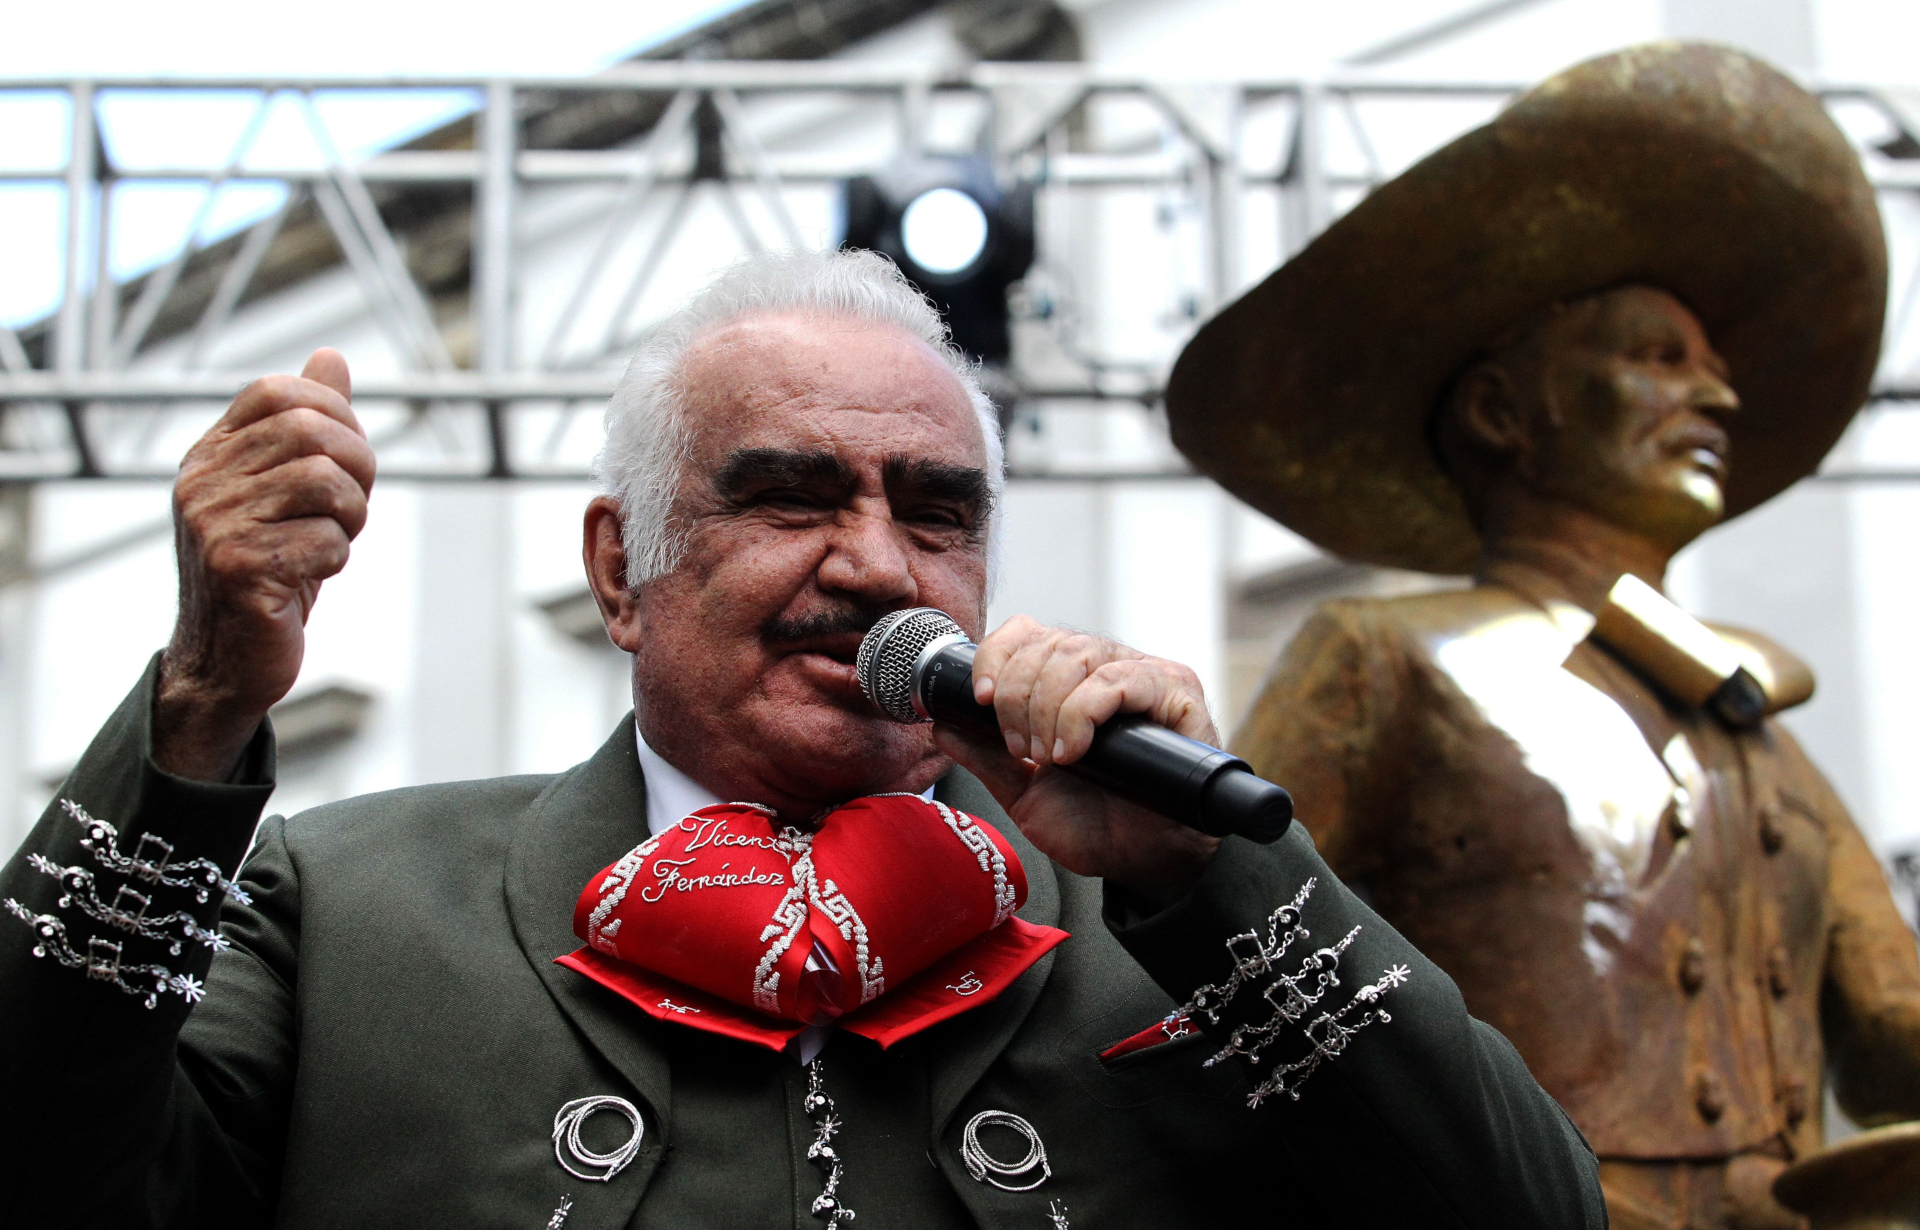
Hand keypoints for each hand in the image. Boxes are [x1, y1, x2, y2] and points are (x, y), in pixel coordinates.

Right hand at [154, 349, 373, 780]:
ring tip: (330, 541)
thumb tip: (331, 356)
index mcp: (209, 454)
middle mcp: (201, 482)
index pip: (277, 392)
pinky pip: (325, 540)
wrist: (226, 661)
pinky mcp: (239, 569)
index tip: (345, 458)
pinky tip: (308, 577)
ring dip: (350, 517)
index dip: (333, 415)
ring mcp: (215, 524)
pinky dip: (335, 557)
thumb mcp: (283, 490)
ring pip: (325, 482)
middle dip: (357, 465)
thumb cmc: (267, 569)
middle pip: (311, 431)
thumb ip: (304, 425)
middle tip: (352, 507)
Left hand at [929, 615, 1221, 909]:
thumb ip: (985, 757)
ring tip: (1049, 757)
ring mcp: (1144, 677)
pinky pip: (1123, 679)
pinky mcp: (1177, 695)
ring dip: (1049, 707)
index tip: (979, 698)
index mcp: (1068, 680)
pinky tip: (1074, 751)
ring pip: (1080, 655)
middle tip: (1020, 748)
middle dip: (1018, 695)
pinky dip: (1085, 712)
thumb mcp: (1023, 792)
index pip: (1027, 632)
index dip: (995, 655)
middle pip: (1049, 643)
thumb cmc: (1093, 824)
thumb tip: (940, 725)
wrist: (1141, 864)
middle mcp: (1106, 667)